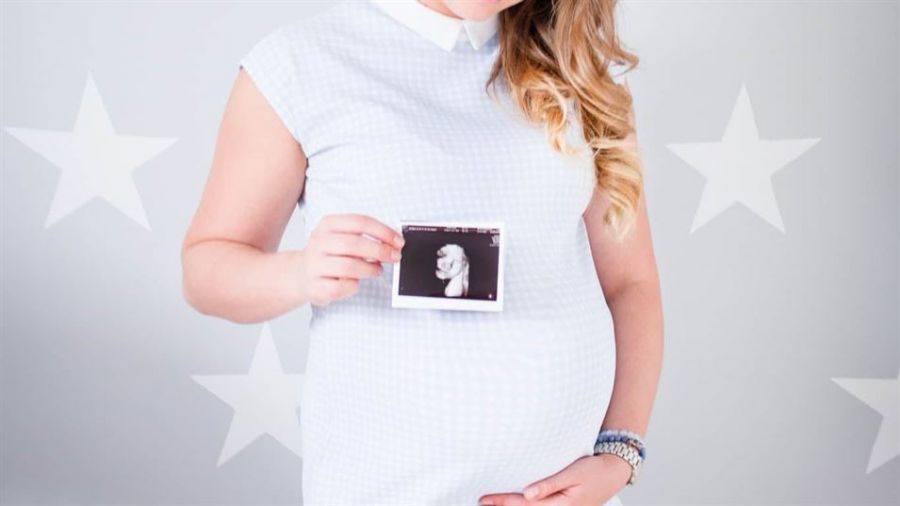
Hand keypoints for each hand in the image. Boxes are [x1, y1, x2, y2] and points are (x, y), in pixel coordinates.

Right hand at [296, 213, 403, 306]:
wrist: (301, 275)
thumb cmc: (330, 255)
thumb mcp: (343, 237)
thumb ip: (365, 237)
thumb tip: (393, 243)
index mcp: (327, 225)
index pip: (359, 222)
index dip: (383, 232)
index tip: (399, 242)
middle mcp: (319, 242)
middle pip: (355, 244)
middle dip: (380, 251)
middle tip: (395, 257)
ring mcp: (315, 264)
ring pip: (349, 266)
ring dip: (370, 269)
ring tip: (377, 270)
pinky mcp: (315, 286)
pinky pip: (342, 287)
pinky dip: (354, 286)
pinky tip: (355, 282)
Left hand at [478, 454, 630, 505]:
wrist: (614, 473)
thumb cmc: (594, 470)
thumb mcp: (573, 474)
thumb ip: (550, 485)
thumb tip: (527, 495)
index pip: (525, 505)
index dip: (504, 501)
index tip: (485, 498)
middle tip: (482, 500)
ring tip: (494, 503)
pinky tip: (516, 503)